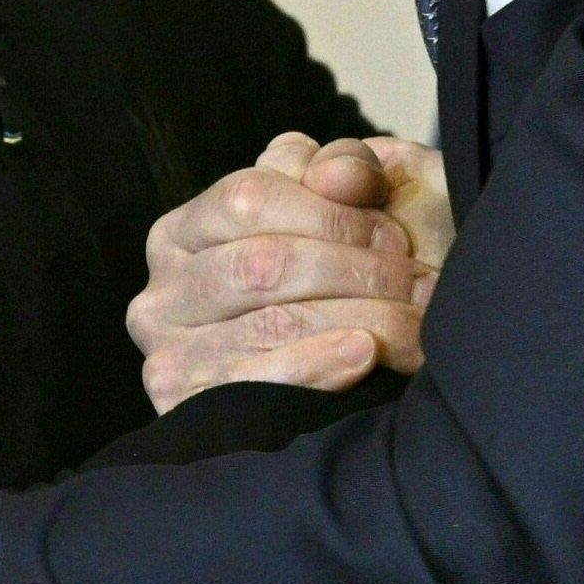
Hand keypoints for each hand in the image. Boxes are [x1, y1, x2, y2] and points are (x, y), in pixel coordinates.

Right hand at [128, 133, 447, 412]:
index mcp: (182, 232)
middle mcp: (162, 293)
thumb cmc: (331, 278)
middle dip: (356, 270)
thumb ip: (339, 170)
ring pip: (269, 324)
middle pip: (263, 265)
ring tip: (414, 323)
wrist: (325, 387)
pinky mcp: (186, 412)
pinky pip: (256, 387)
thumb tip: (343, 174)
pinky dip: (316, 367)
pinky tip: (363, 354)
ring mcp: (167, 355)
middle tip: (421, 285)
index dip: (332, 213)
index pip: (249, 198)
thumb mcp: (334, 205)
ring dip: (358, 319)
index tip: (397, 235)